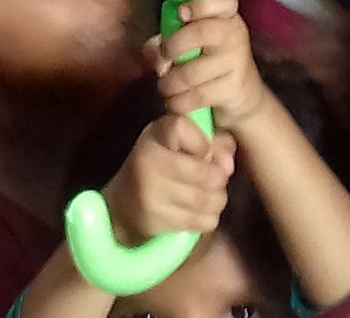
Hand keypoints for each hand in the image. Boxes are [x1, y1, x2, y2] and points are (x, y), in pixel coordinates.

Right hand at [104, 113, 234, 243]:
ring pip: (207, 200)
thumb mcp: (179, 142)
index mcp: (154, 135)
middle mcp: (147, 161)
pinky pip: (202, 221)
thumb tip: (228, 164)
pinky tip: (197, 212)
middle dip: (218, 178)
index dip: (202, 142)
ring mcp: (149, 192)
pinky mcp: (154, 220)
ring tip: (208, 195)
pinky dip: (207, 218)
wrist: (122, 206)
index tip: (204, 153)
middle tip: (215, 180)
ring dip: (216, 199)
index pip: (181, 127)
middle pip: (206, 173)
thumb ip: (213, 141)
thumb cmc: (160, 166)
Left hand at [151, 0, 271, 133]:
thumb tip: (156, 56)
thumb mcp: (186, 44)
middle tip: (163, 60)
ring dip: (169, 84)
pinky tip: (176, 101)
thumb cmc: (207, 61)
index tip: (182, 14)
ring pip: (190, 72)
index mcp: (224, 14)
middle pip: (201, 31)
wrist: (240, 95)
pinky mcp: (233, 88)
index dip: (201, 4)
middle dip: (172, 47)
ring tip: (167, 86)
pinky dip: (178, 102)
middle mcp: (234, 33)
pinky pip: (195, 95)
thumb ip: (164, 41)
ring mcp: (236, 60)